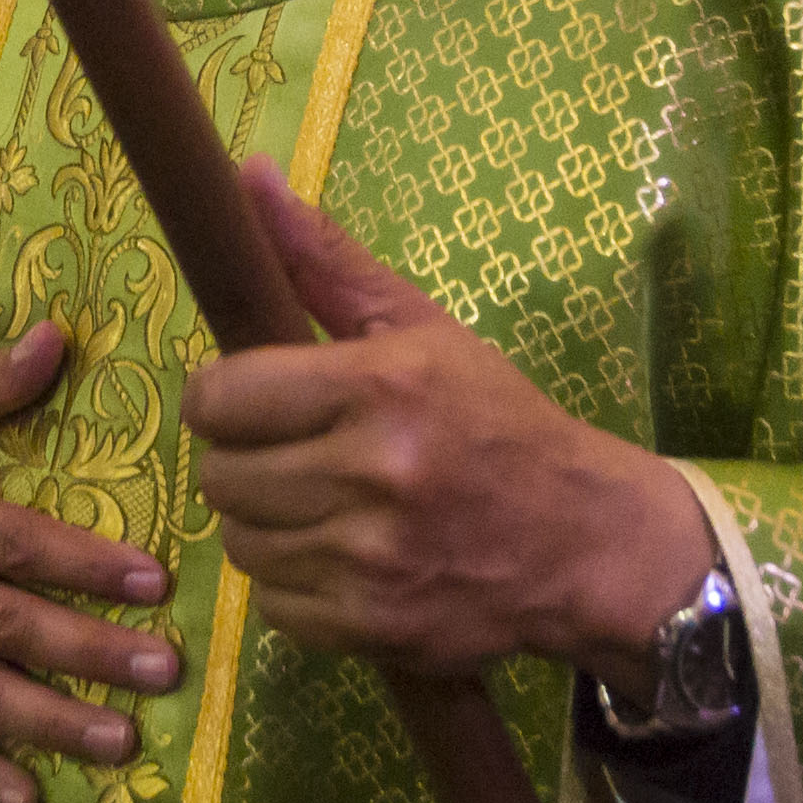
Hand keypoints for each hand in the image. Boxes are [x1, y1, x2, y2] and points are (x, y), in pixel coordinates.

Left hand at [187, 166, 716, 687]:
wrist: (586, 540)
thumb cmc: (497, 422)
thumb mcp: (422, 329)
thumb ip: (325, 262)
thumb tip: (247, 174)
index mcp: (380, 386)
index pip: (221, 397)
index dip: (217, 397)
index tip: (245, 398)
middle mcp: (372, 473)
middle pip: (221, 474)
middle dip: (240, 459)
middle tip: (286, 452)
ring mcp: (372, 559)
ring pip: (240, 544)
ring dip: (263, 523)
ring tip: (314, 504)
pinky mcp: (373, 628)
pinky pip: (273, 607)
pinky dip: (292, 585)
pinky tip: (338, 555)